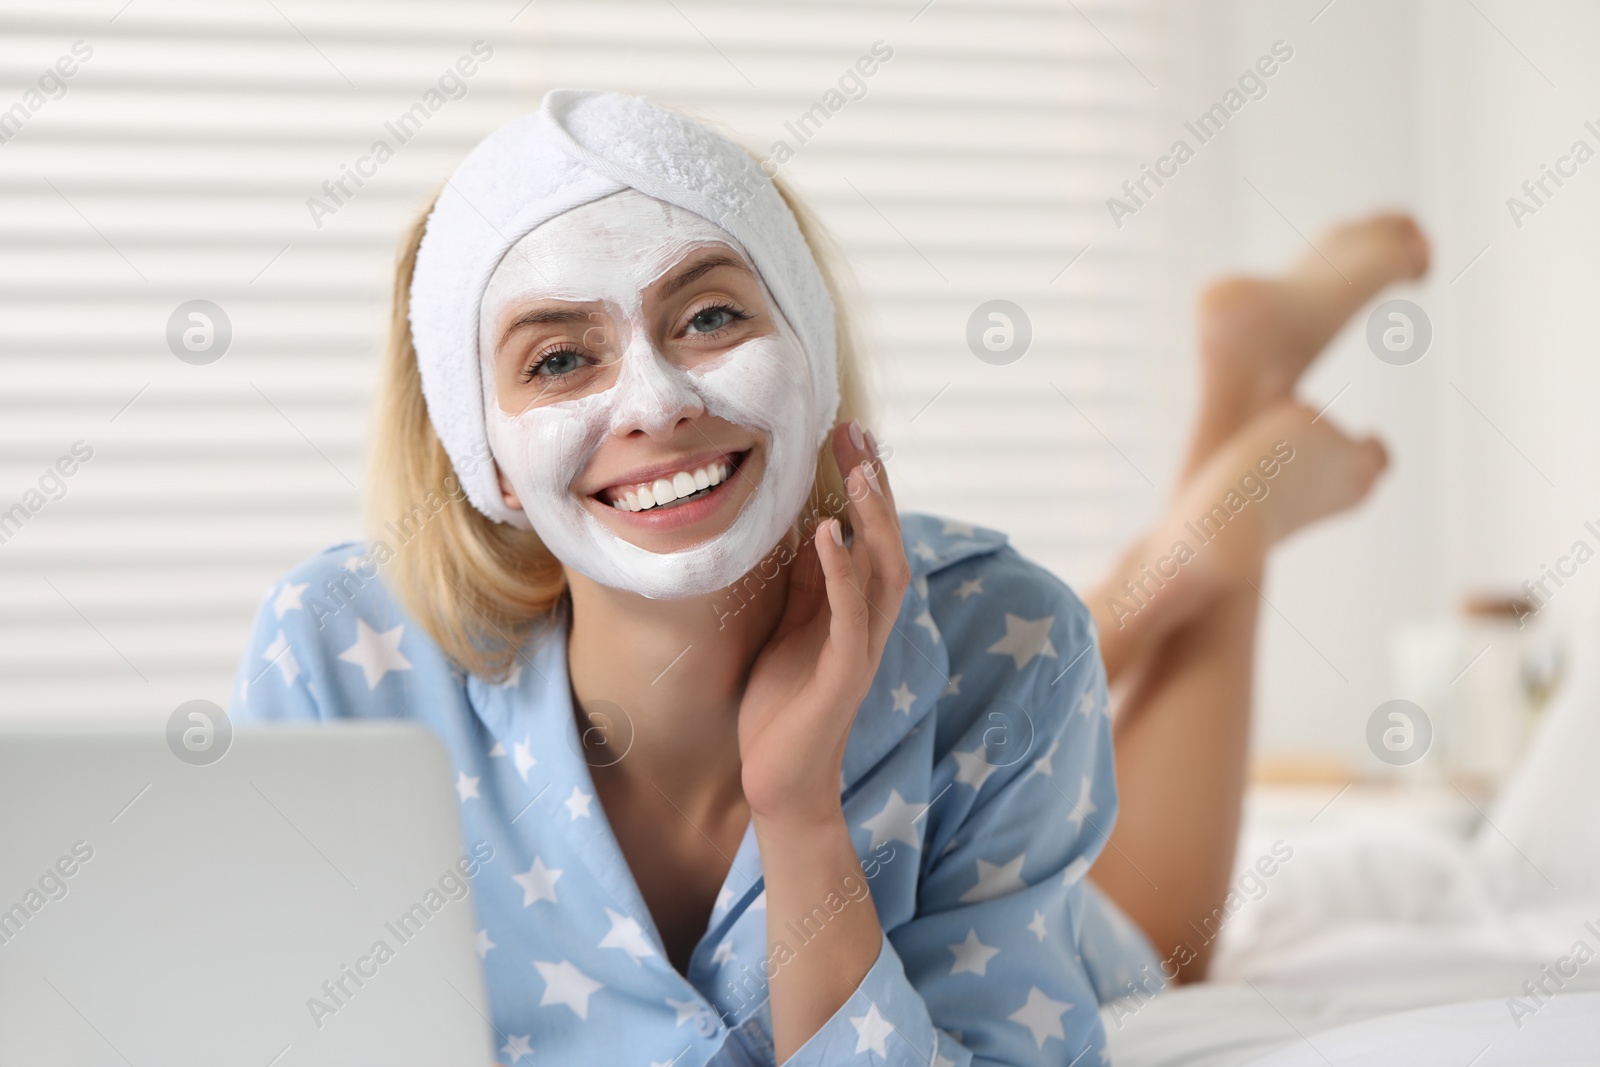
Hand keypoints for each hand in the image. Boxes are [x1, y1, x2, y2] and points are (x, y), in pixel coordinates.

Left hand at [737, 420, 909, 826]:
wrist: (779, 783)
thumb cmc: (780, 708)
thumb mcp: (788, 630)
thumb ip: (806, 585)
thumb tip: (808, 529)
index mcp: (854, 609)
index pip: (869, 534)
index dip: (864, 485)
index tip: (847, 435)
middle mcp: (869, 623)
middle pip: (886, 540)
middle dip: (874, 485)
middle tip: (855, 432)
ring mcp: (861, 647)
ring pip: (883, 570)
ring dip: (872, 518)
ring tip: (858, 469)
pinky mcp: (845, 673)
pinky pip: (849, 613)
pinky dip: (841, 570)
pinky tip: (827, 532)